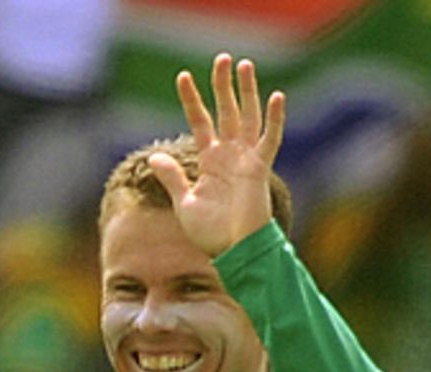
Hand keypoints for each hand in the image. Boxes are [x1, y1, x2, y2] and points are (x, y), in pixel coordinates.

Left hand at [149, 54, 285, 257]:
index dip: (191, 100)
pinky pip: (270, 139)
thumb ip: (173, 178)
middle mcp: (228, 155)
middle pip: (226, 111)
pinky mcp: (260, 168)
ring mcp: (245, 159)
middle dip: (222, 85)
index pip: (200, 122)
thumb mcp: (185, 203)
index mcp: (209, 162)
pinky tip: (275, 96)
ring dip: (246, 91)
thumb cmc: (211, 235)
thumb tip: (154, 156)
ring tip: (244, 65)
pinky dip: (274, 119)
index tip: (182, 77)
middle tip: (221, 59)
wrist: (234, 252)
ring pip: (247, 117)